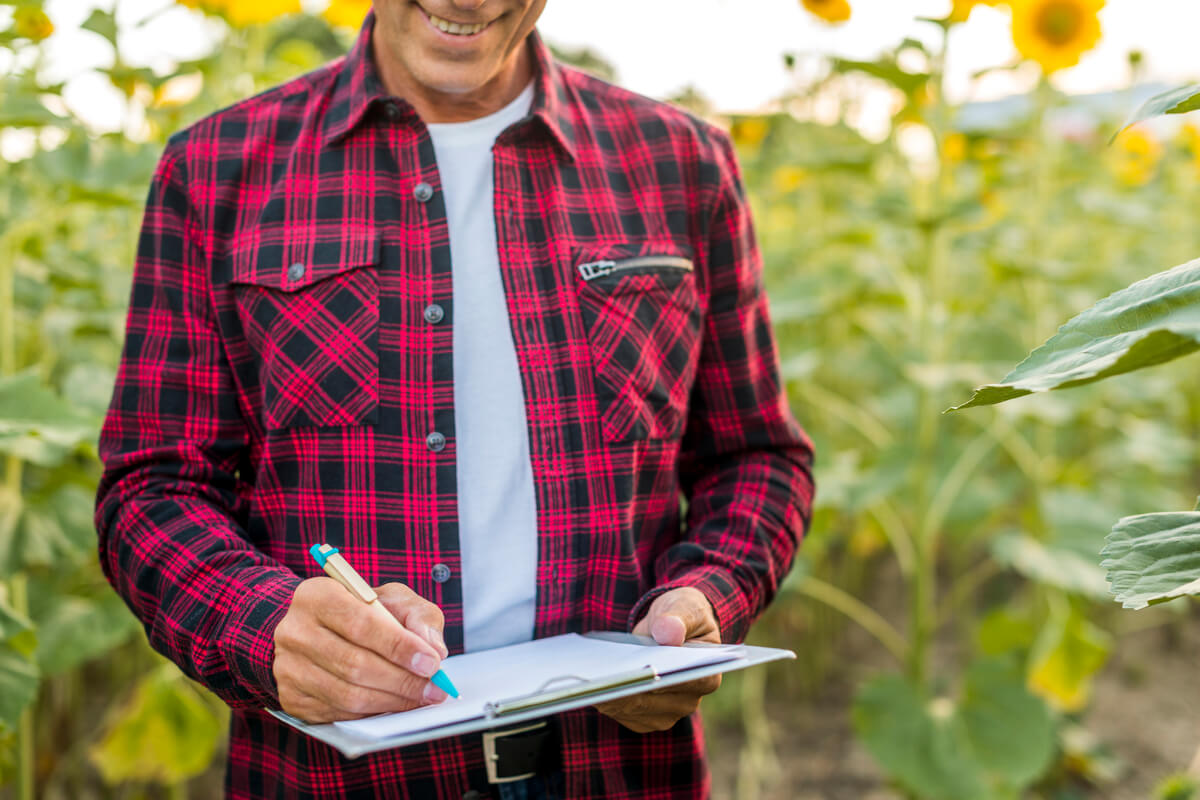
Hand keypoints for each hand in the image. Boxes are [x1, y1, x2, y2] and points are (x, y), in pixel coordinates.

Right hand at [273, 578, 449, 722]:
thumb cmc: (361, 610)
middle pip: (354, 664)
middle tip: (435, 688)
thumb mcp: (392, 598)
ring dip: (392, 701)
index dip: (399, 647)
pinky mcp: (291, 698)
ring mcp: (287, 667)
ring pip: (347, 694)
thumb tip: (434, 649)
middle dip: (402, 680)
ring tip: (421, 698)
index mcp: (317, 596)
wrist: (318, 629)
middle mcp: (294, 631)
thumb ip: (418, 615)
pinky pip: (338, 713)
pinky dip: (373, 712)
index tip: (432, 663)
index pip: (360, 624)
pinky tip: (395, 704)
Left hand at [595, 587, 722, 732]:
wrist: (671, 627)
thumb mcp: (684, 607)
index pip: (682, 683)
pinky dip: (605, 699)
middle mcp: (688, 701)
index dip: (656, 679)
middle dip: (623, 689)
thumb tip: (669, 634)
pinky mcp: (645, 716)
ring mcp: (666, 712)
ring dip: (609, 696)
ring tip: (587, 682)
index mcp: (707, 675)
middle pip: (650, 701)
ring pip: (631, 710)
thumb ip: (678, 619)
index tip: (633, 672)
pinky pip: (621, 712)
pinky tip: (590, 685)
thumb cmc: (682, 616)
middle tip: (597, 680)